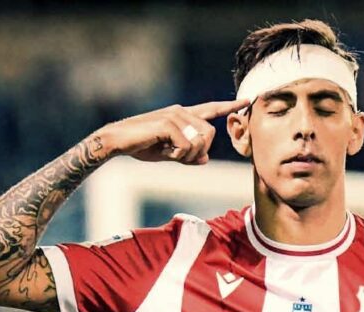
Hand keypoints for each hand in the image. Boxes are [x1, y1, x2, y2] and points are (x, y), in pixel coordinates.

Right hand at [101, 98, 249, 164]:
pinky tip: (165, 152)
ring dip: (188, 155)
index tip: (246, 101)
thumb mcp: (168, 153)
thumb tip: (205, 160)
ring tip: (170, 154)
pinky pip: (187, 145)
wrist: (117, 141)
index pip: (211, 109)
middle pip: (210, 134)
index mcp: (183, 116)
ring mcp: (174, 116)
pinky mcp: (167, 123)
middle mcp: (181, 112)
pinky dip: (178, 155)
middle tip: (180, 158)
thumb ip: (188, 155)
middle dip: (199, 152)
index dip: (229, 106)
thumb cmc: (141, 146)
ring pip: (201, 140)